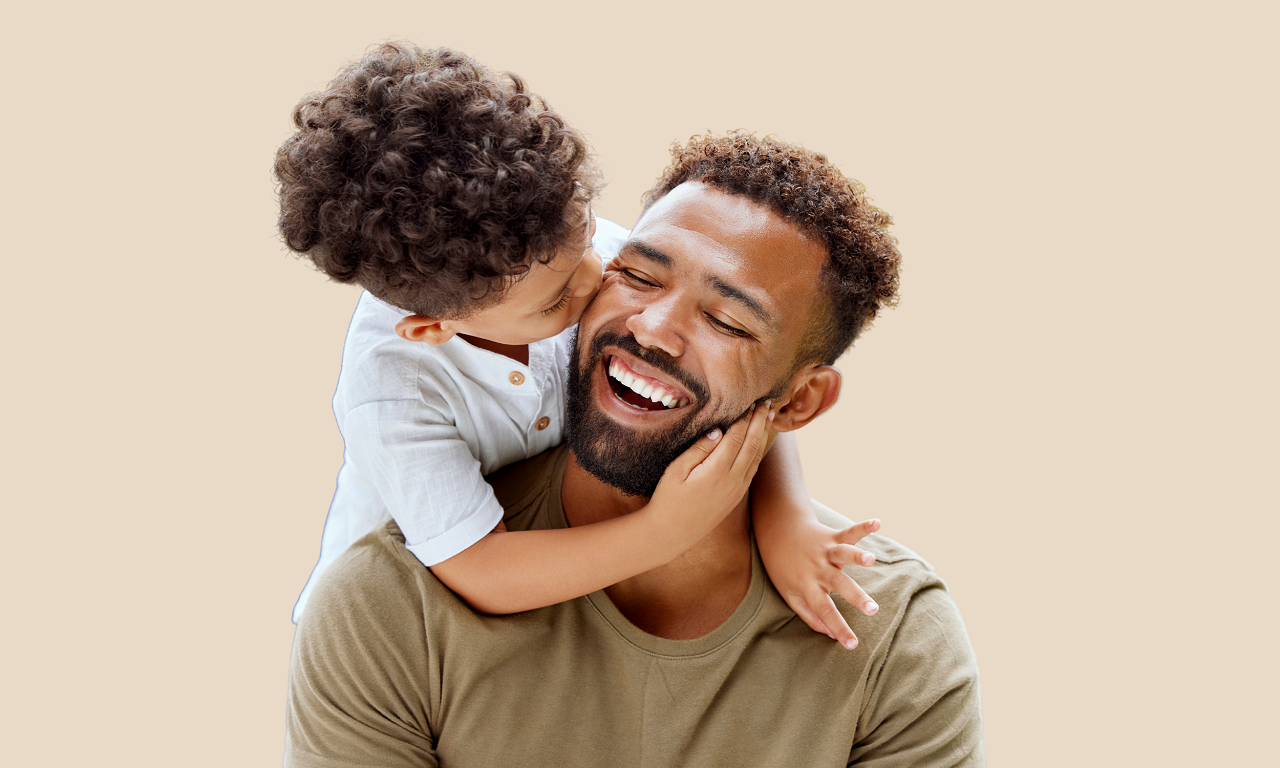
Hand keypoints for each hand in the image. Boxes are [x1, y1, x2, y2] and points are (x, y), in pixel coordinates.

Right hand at [646, 401, 773, 544]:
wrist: (672, 533)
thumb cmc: (668, 499)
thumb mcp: (676, 471)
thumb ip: (698, 449)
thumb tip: (718, 431)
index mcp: (717, 471)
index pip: (737, 437)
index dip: (745, 418)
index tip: (749, 401)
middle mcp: (733, 481)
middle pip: (752, 444)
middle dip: (760, 422)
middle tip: (766, 402)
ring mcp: (737, 490)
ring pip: (756, 457)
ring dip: (763, 435)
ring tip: (768, 416)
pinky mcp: (737, 496)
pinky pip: (753, 469)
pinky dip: (758, 451)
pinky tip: (758, 441)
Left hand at [762, 517, 881, 649]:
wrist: (777, 532)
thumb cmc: (783, 568)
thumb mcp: (790, 595)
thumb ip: (810, 616)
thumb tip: (831, 636)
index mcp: (808, 587)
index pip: (824, 612)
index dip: (838, 628)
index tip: (853, 645)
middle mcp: (818, 569)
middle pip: (839, 584)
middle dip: (856, 597)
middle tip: (872, 609)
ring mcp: (825, 551)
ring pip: (843, 554)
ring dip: (857, 556)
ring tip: (871, 559)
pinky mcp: (832, 537)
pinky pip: (849, 532)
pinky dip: (863, 527)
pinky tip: (877, 523)